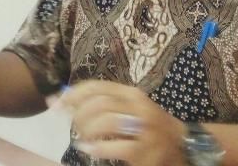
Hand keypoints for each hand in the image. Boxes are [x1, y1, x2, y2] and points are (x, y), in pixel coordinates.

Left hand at [58, 80, 187, 165]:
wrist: (182, 145)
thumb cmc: (148, 126)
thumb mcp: (127, 109)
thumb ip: (99, 104)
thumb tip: (57, 99)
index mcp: (132, 94)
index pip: (97, 87)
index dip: (72, 94)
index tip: (55, 105)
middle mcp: (139, 107)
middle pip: (99, 104)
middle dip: (78, 115)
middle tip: (72, 126)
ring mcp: (144, 129)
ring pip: (106, 122)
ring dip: (86, 132)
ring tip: (82, 139)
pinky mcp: (144, 151)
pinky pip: (115, 147)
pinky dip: (96, 149)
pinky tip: (89, 150)